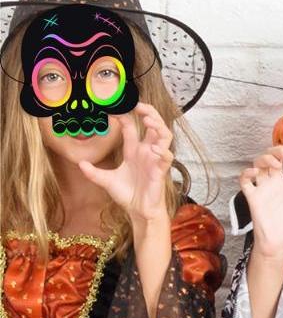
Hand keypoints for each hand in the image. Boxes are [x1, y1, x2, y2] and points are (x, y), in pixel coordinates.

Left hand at [78, 102, 172, 223]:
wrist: (139, 212)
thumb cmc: (128, 195)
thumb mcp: (106, 181)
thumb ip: (93, 172)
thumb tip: (80, 163)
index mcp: (133, 150)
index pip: (131, 127)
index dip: (125, 116)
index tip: (114, 108)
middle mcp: (146, 152)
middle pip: (153, 125)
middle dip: (148, 113)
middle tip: (138, 105)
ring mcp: (155, 160)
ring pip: (164, 136)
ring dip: (159, 126)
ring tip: (149, 120)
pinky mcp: (161, 171)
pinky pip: (167, 157)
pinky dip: (163, 151)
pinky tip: (154, 149)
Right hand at [240, 146, 282, 258]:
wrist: (281, 247)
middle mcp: (279, 183)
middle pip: (276, 155)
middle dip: (281, 150)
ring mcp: (265, 188)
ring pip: (259, 163)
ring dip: (266, 158)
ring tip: (276, 166)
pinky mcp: (253, 197)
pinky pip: (244, 180)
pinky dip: (247, 172)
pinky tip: (255, 173)